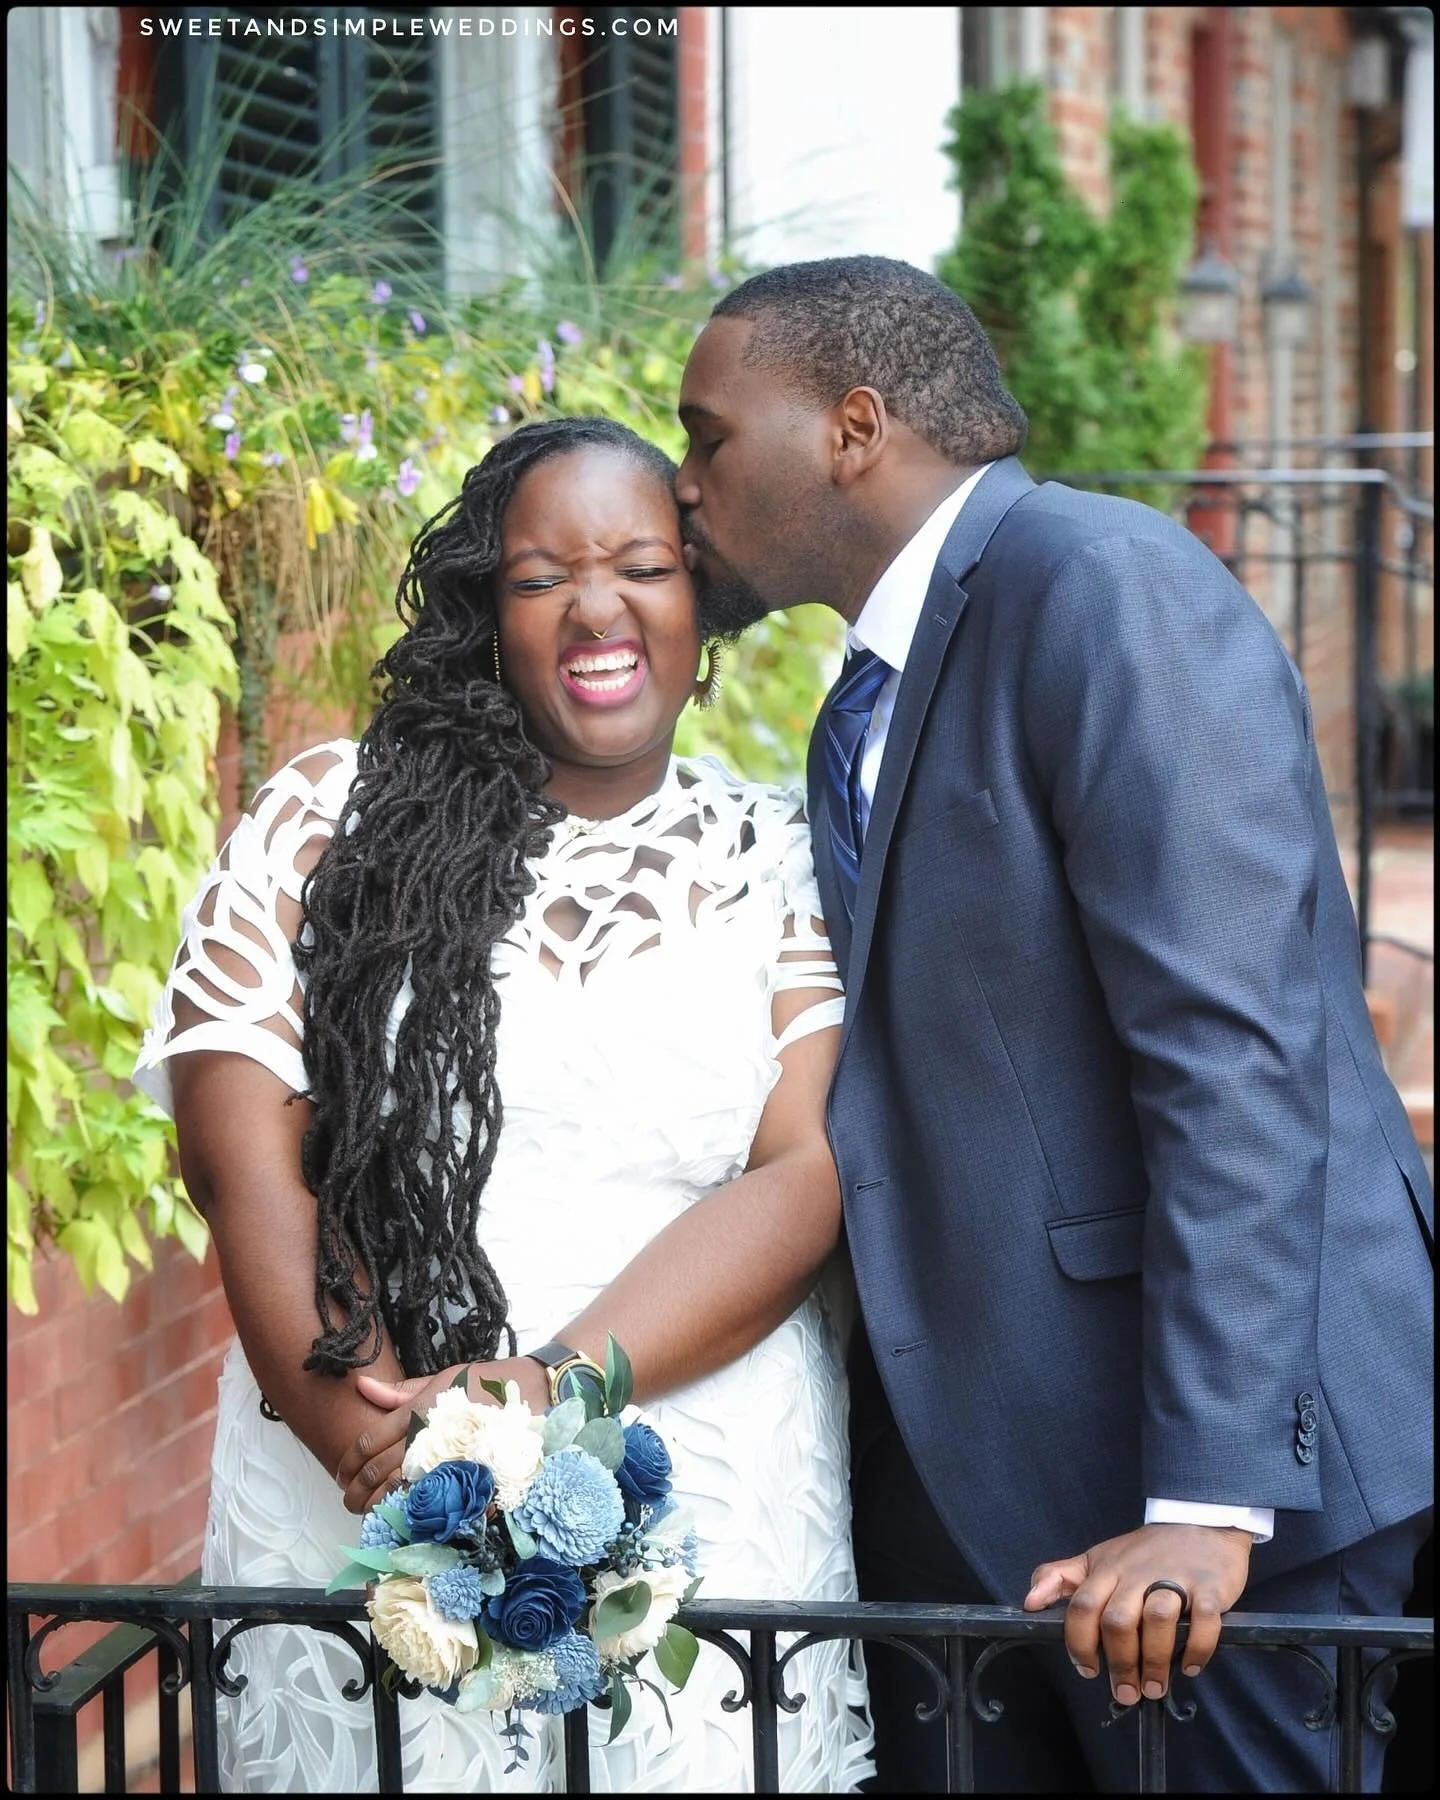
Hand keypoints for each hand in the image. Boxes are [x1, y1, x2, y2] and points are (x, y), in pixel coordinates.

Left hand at [335, 1356, 547, 1514]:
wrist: (532, 1394)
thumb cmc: (486, 1383)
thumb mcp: (442, 1379)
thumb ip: (400, 1391)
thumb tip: (361, 1387)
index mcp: (416, 1410)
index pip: (368, 1442)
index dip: (349, 1462)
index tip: (343, 1474)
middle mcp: (426, 1436)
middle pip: (377, 1471)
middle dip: (356, 1490)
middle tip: (349, 1500)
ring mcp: (445, 1460)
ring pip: (397, 1491)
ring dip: (376, 1505)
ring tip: (367, 1512)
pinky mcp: (464, 1478)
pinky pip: (430, 1502)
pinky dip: (409, 1512)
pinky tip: (399, 1518)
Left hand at [1023, 1523, 1251, 1704]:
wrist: (1200, 1523)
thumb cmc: (1144, 1552)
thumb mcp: (1097, 1558)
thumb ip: (1061, 1578)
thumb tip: (1028, 1602)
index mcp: (1107, 1570)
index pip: (1082, 1607)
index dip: (1079, 1643)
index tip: (1088, 1670)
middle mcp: (1137, 1574)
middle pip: (1118, 1620)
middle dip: (1119, 1663)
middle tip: (1125, 1691)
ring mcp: (1174, 1578)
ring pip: (1156, 1620)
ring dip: (1155, 1661)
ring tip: (1155, 1686)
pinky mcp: (1209, 1587)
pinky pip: (1203, 1621)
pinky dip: (1196, 1648)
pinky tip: (1189, 1667)